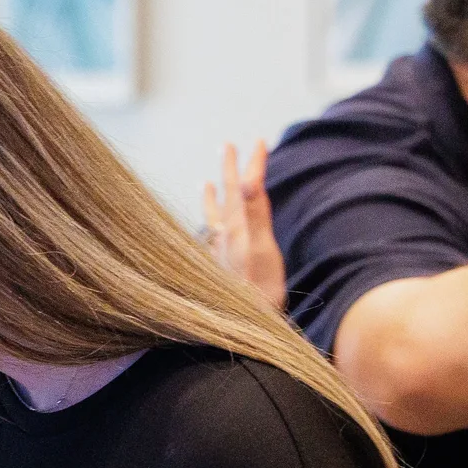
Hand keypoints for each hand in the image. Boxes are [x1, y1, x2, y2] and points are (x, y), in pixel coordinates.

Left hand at [202, 140, 286, 311]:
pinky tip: (205, 232)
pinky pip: (209, 240)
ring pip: (214, 218)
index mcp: (237, 229)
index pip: (246, 188)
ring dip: (213, 198)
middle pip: (227, 197)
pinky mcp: (215, 271)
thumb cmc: (260, 293)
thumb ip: (254, 214)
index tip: (258, 141)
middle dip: (229, 170)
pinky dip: (208, 228)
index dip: (253, 164)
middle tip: (228, 146)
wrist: (242, 326)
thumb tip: (243, 181)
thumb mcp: (262, 250)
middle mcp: (224, 238)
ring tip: (205, 183)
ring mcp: (218, 255)